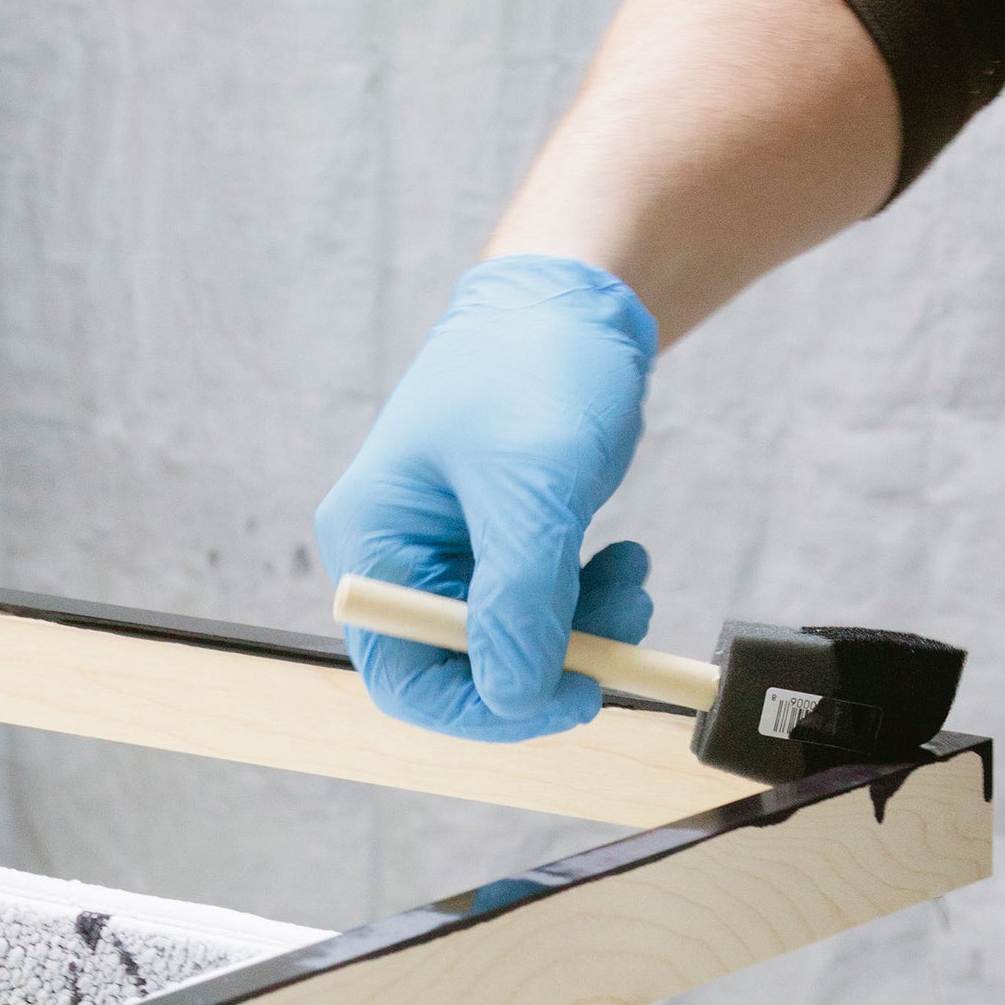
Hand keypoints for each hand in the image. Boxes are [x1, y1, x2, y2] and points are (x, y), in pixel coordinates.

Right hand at [315, 254, 657, 741]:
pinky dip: (588, 603)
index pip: (405, 675)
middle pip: (464, 668)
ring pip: (513, 643)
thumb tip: (514, 699)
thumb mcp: (531, 488)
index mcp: (372, 541)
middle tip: (620, 639)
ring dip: (582, 633)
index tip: (569, 697)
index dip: (484, 706)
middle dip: (547, 662)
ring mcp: (451, 553)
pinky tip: (622, 562)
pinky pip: (541, 608)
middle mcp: (400, 557)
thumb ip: (519, 601)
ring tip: (632, 581)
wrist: (574, 297)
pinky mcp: (500, 543)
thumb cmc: (535, 366)